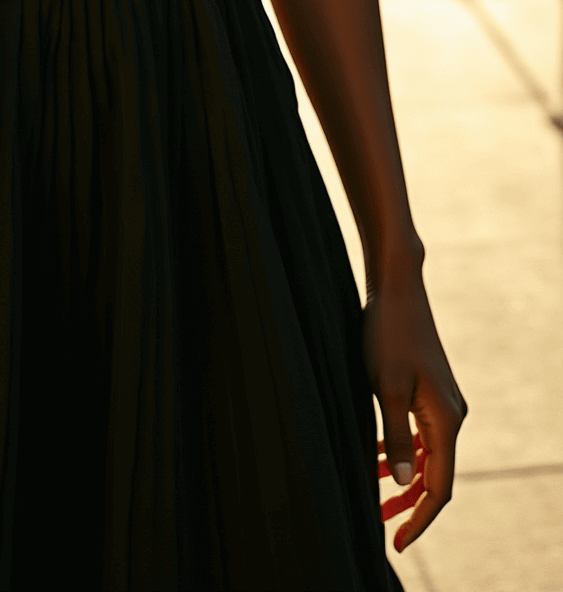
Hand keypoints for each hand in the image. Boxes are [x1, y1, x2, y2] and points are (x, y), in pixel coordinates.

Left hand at [363, 262, 466, 551]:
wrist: (396, 288)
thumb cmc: (387, 334)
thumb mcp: (386, 388)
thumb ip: (396, 437)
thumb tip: (404, 484)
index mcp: (446, 420)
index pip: (440, 487)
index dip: (419, 518)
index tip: (396, 541)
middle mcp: (452, 414)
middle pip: (437, 475)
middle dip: (412, 504)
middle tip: (383, 524)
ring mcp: (443, 402)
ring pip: (429, 455)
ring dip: (406, 477)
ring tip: (376, 494)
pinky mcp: (431, 390)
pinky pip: (422, 434)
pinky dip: (404, 450)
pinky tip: (380, 455)